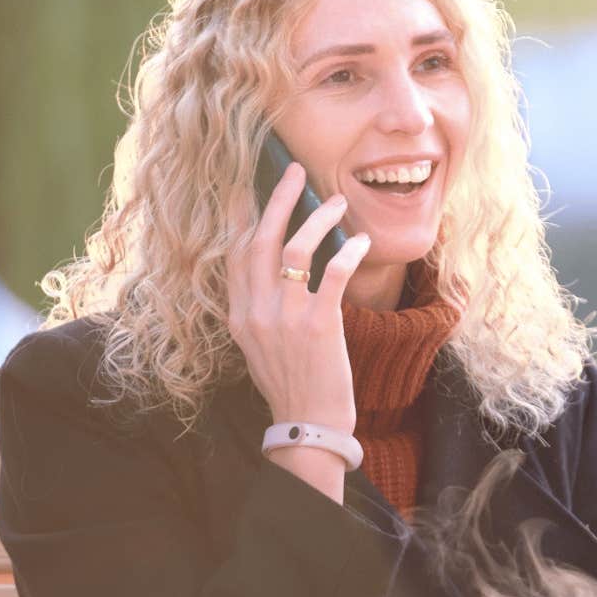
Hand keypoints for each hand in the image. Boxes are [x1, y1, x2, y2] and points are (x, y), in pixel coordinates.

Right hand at [226, 162, 371, 493]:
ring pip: (295, 249)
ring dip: (318, 218)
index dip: (240, 215)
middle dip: (279, 199)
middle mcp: (256, 311)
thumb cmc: (291, 385)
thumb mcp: (259, 346)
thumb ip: (258, 309)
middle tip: (296, 169)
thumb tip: (270, 273)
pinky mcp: (320, 326)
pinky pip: (333, 274)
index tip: (246, 186)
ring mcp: (286, 318)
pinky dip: (348, 250)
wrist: (309, 427)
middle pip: (259, 239)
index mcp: (238, 315)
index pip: (234, 253)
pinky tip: (362, 240)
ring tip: (339, 200)